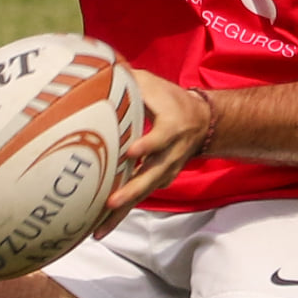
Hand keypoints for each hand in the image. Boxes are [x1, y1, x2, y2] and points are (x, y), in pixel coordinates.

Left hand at [95, 70, 212, 234]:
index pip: (161, 139)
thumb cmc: (170, 99)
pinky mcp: (157, 181)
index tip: (131, 151)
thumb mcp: (152, 84)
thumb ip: (128, 80)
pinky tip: (99, 227)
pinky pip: (138, 198)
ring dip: (122, 212)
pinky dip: (120, 214)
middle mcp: (171, 154)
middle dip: (131, 191)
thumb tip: (97, 69)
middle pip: (151, 176)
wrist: (200, 121)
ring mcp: (165, 171)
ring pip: (143, 194)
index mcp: (172, 127)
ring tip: (99, 229)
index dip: (148, 146)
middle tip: (110, 202)